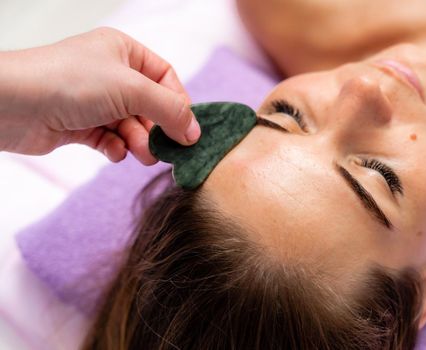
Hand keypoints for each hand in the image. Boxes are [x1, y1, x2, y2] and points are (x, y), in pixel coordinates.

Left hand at [0, 27, 200, 164]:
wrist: (12, 104)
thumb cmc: (70, 82)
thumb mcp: (132, 89)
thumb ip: (170, 109)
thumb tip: (195, 132)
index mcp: (124, 52)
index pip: (165, 78)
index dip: (179, 104)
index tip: (187, 131)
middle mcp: (110, 74)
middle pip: (150, 106)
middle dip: (157, 129)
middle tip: (162, 150)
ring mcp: (94, 100)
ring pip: (132, 126)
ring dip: (139, 142)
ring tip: (140, 154)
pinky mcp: (80, 124)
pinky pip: (110, 139)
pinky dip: (116, 148)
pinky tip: (113, 152)